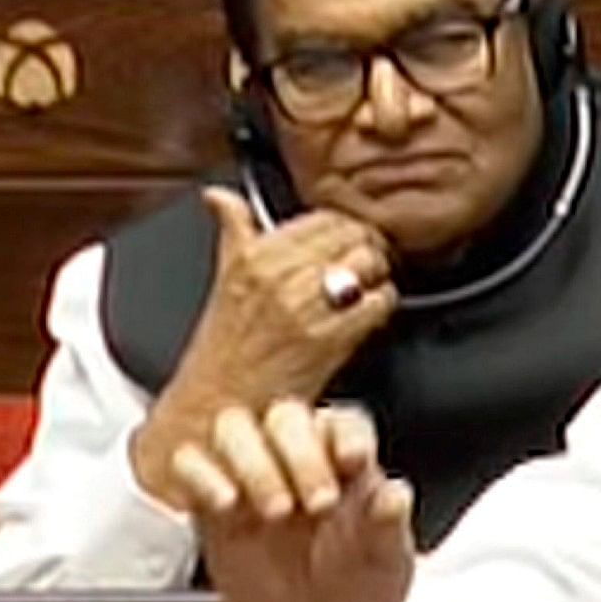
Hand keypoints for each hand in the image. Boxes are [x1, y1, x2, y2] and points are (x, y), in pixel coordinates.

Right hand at [128, 189, 397, 500]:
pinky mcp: (330, 336)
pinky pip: (378, 303)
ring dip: (378, 275)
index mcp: (255, 253)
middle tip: (369, 265)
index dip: (346, 229)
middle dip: (369, 248)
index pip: (325, 217)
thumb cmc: (226, 348)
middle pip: (354, 235)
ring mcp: (305, 305)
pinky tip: (368, 318)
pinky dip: (382, 307)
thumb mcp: (223, 276)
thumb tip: (218, 196)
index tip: (350, 242)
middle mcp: (280, 274)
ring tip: (368, 290)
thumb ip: (232, 229)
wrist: (222, 405)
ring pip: (369, 263)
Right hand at [166, 399, 416, 601]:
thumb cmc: (360, 585)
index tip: (353, 462)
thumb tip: (394, 494)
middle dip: (299, 453)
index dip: (346, 434)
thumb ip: (390, 527)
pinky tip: (227, 505)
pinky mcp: (211, 503)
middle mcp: (296, 458)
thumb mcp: (388, 562)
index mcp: (346, 460)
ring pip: (234, 427)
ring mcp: (250, 476)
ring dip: (252, 462)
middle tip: (319, 505)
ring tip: (276, 513)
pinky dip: (202, 474)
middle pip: (285, 415)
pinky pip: (189, 463)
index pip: (341, 422)